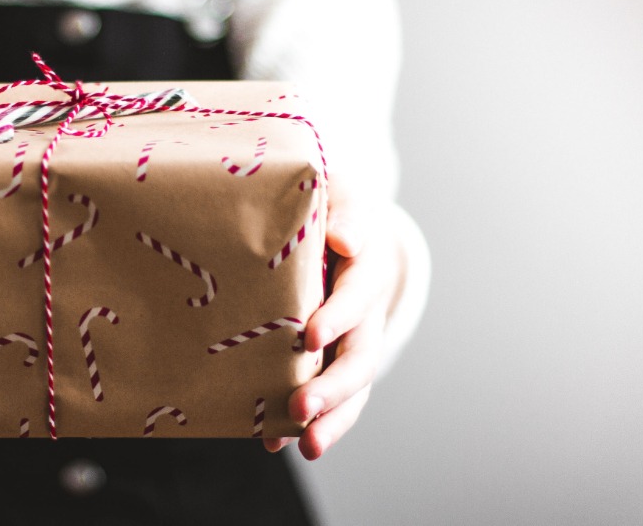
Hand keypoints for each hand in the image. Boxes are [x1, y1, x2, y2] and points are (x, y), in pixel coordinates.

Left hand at [263, 177, 403, 459]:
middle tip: (301, 408)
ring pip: (351, 389)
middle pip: (359, 357)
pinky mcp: (330, 362)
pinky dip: (306, 423)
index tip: (310, 336)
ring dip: (331, 420)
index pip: (358, 294)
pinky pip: (328, 400)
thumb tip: (344, 239)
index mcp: (367, 268)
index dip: (338, 316)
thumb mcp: (338, 196)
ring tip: (307, 447)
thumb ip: (343, 213)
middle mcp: (366, 314)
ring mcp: (351, 343)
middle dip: (333, 387)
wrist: (338, 230)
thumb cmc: (328, 208)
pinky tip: (275, 442)